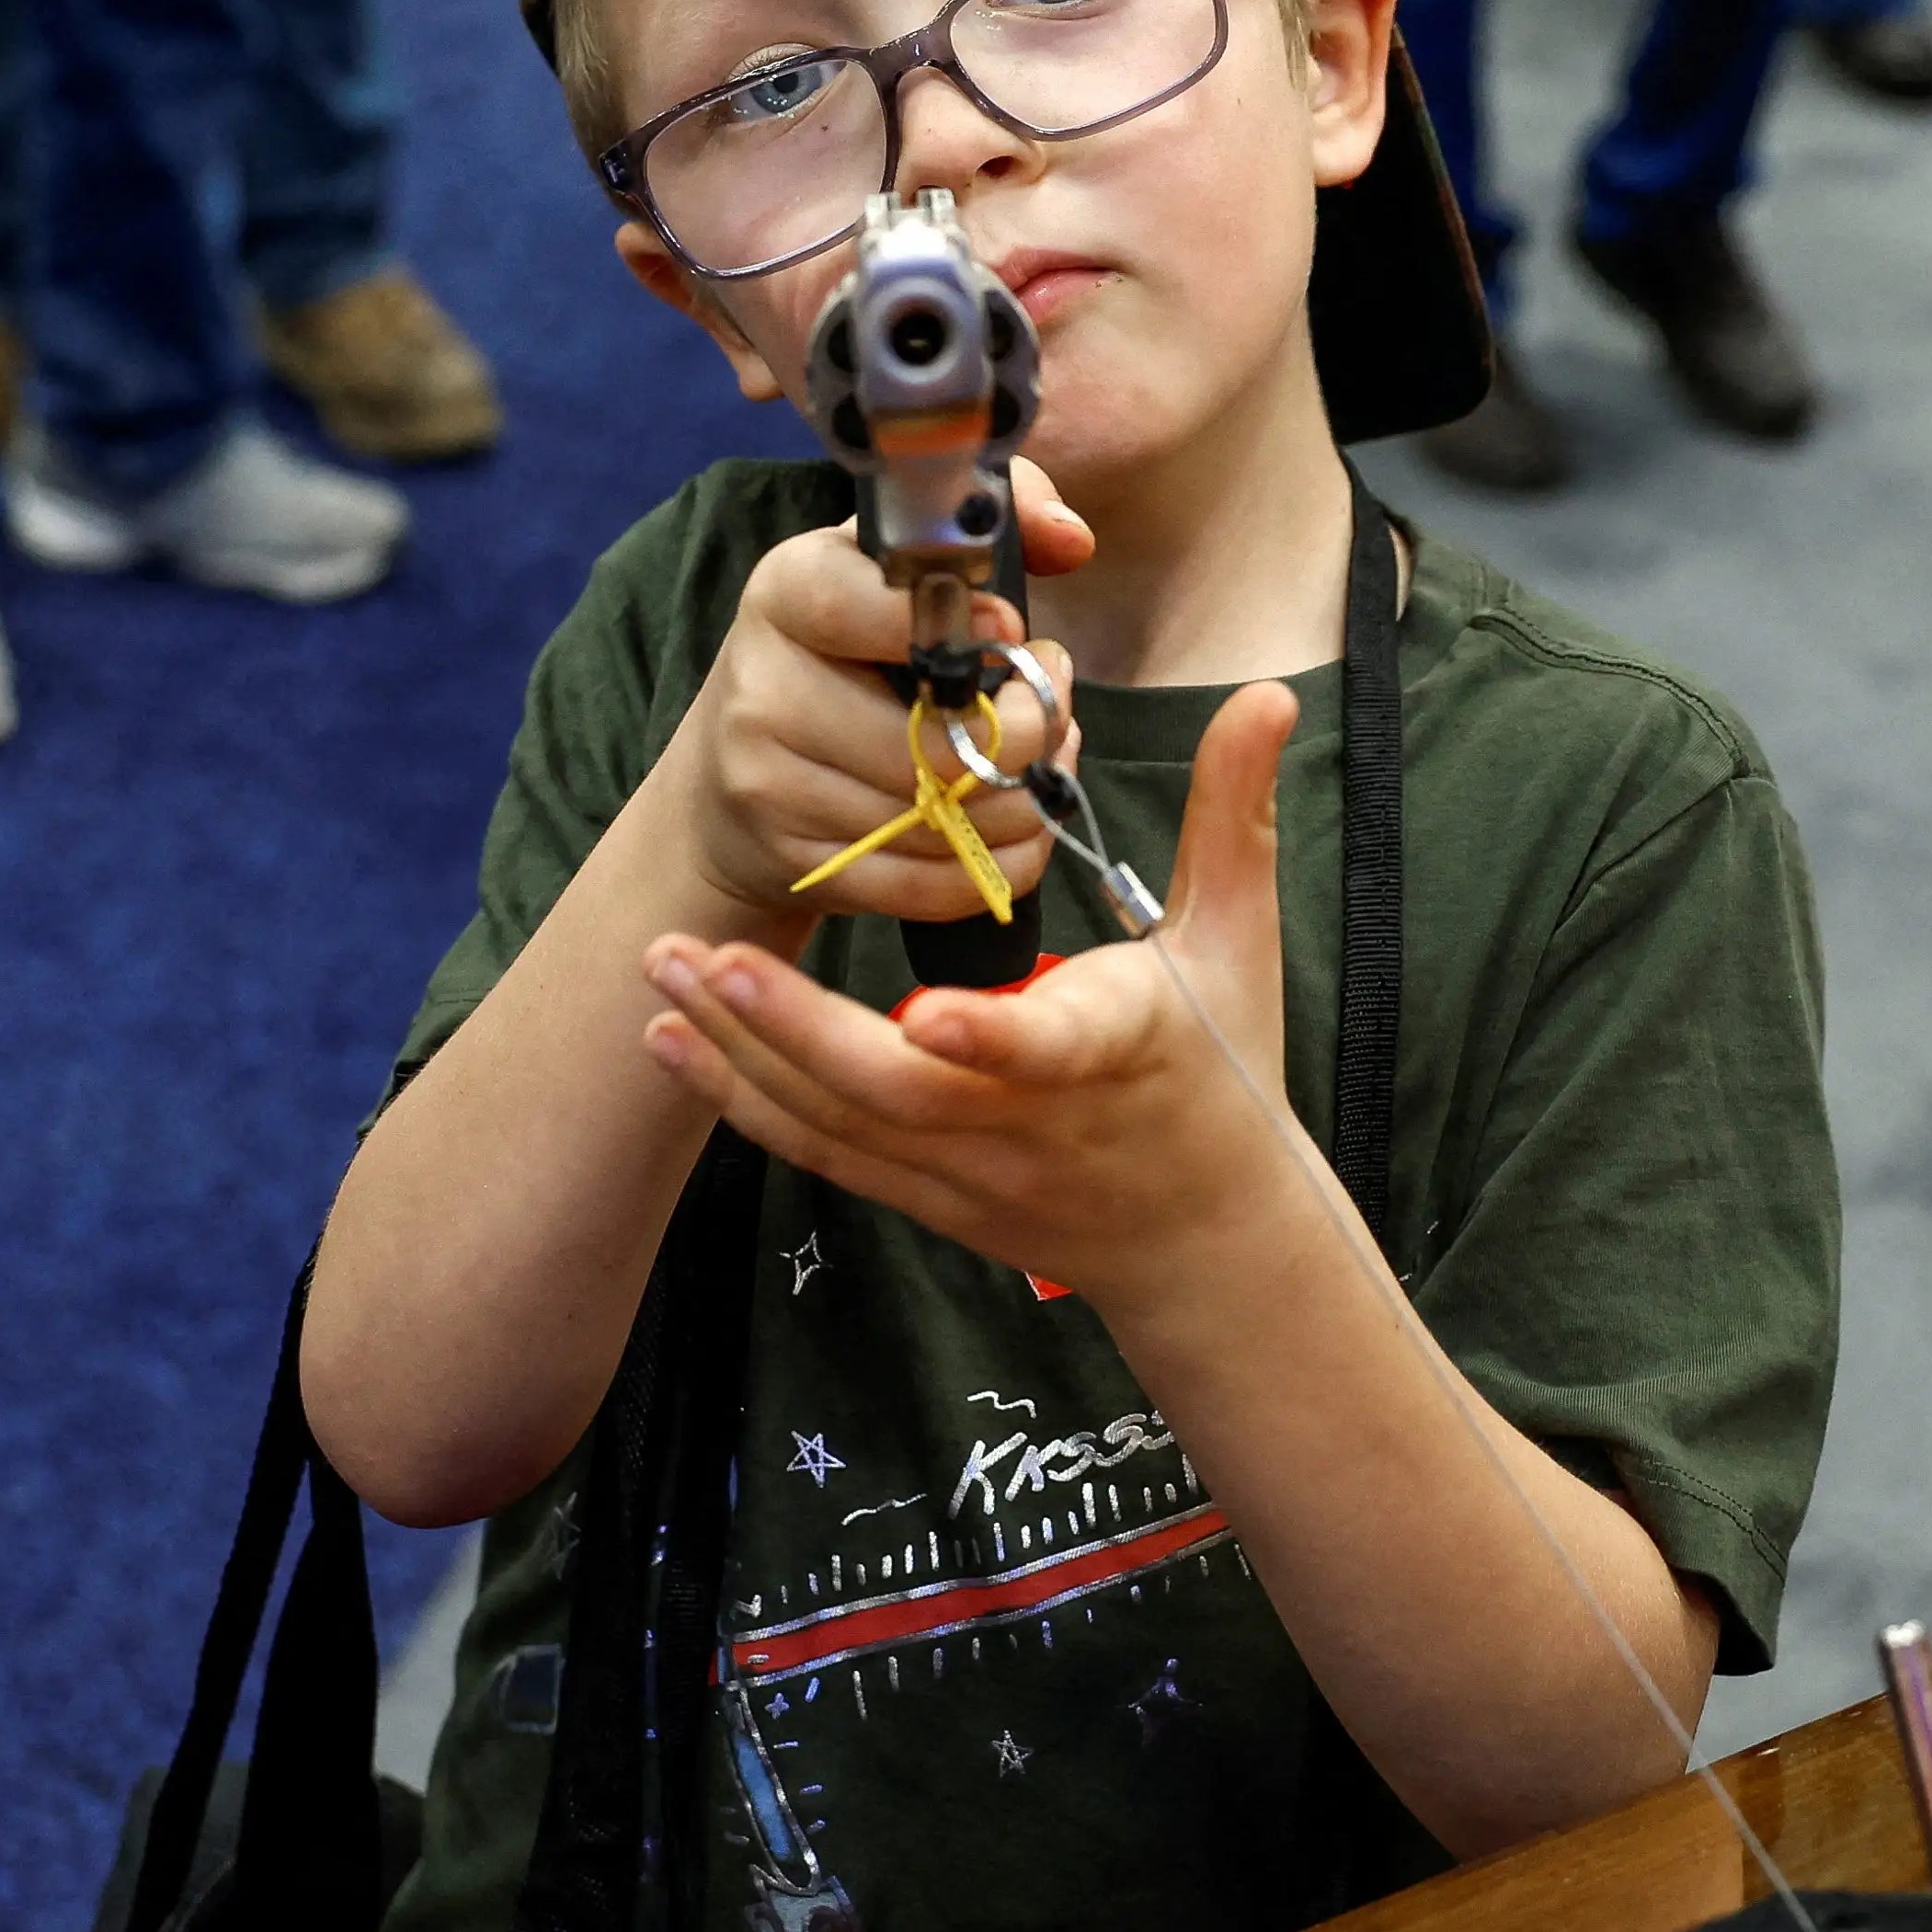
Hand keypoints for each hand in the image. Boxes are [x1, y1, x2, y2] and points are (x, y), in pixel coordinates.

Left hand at [641, 679, 1308, 1313]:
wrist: (1204, 1237)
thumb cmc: (1225, 1066)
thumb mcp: (1239, 938)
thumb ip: (1232, 812)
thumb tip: (1269, 694)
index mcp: (1114, 1050)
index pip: (1050, 1049)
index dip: (987, 1036)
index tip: (924, 1010)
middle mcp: (1028, 1120)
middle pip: (895, 1091)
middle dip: (789, 1025)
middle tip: (702, 952)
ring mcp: (967, 1167)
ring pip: (837, 1120)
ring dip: (740, 1049)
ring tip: (662, 970)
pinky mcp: (924, 1192)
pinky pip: (819, 1149)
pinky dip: (740, 1099)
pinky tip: (670, 1041)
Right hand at [662, 461, 1091, 928]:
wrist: (731, 778)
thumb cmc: (844, 653)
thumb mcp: (890, 566)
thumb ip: (991, 521)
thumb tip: (1072, 538)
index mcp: (789, 592)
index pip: (871, 609)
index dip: (964, 630)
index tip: (1015, 633)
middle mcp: (765, 687)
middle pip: (932, 743)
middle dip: (1030, 737)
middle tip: (1055, 717)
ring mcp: (772, 784)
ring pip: (943, 820)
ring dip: (1024, 805)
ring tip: (1037, 770)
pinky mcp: (797, 862)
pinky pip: (928, 884)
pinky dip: (995, 867)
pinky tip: (1014, 830)